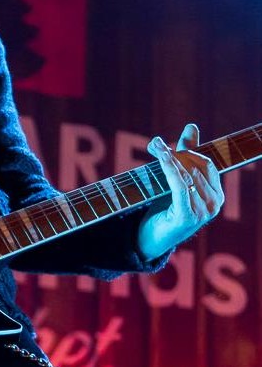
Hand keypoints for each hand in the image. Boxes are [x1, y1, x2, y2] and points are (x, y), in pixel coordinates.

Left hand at [136, 122, 224, 263]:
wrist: (150, 240)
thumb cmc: (164, 209)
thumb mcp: (177, 180)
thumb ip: (186, 155)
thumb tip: (191, 126)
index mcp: (216, 196)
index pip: (207, 164)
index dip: (188, 151)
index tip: (166, 145)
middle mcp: (213, 205)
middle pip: (196, 168)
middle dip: (175, 154)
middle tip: (154, 144)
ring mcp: (202, 212)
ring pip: (186, 175)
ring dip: (168, 158)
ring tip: (154, 147)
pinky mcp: (186, 217)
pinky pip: (179, 185)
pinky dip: (170, 168)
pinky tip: (162, 157)